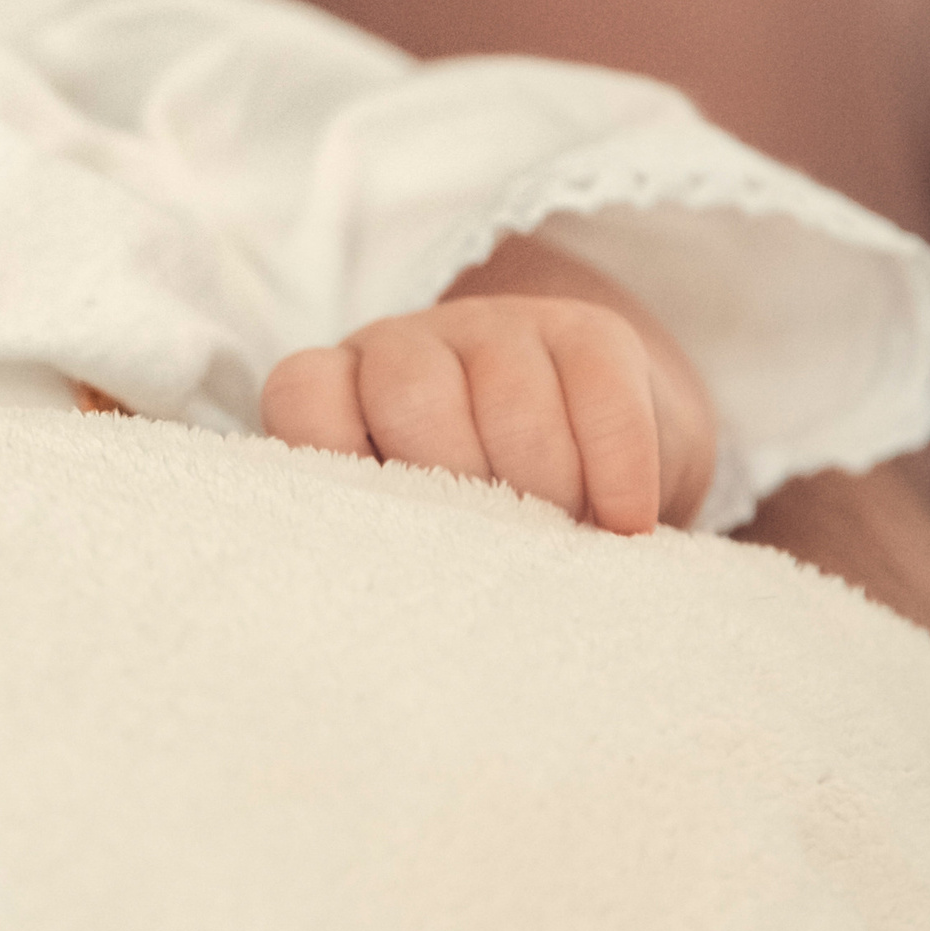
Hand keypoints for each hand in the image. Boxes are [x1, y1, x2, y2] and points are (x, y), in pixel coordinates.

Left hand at [259, 234, 714, 534]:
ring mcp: (495, 327)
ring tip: (567, 542)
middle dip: (460, 491)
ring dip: (545, 489)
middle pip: (411, 398)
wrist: (596, 465)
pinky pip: (599, 392)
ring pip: (509, 397)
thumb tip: (396, 602)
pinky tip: (624, 522)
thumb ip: (386, 536)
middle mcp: (405, 347)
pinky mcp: (586, 331)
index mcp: (342, 390)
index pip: (305, 397)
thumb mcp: (416, 526)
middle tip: (496, 557)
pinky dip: (615, 467)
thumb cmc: (477, 516)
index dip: (339, 463)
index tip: (388, 541)